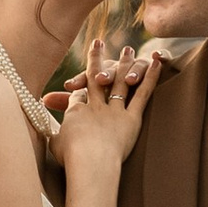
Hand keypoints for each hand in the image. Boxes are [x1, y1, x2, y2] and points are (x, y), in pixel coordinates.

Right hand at [50, 40, 153, 179]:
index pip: (77, 95)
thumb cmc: (71, 159)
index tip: (76, 86)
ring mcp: (114, 110)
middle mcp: (95, 105)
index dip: (77, 87)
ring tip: (127, 49)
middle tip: (98, 43)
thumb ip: (54, 137)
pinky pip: (142, 95)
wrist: (90, 163)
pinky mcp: (132, 118)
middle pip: (95, 77)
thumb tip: (51, 136)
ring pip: (120, 82)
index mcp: (75, 111)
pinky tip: (155, 62)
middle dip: (96, 59)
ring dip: (124, 64)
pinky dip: (150, 78)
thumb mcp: (55, 146)